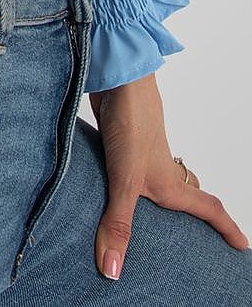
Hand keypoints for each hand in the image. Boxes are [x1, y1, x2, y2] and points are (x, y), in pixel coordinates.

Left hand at [88, 73, 249, 280]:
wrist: (116, 76)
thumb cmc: (131, 122)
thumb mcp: (125, 181)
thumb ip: (119, 224)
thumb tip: (114, 270)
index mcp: (171, 184)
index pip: (207, 209)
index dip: (226, 229)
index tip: (243, 245)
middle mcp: (160, 168)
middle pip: (187, 195)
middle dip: (197, 216)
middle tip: (202, 237)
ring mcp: (140, 153)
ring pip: (161, 179)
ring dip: (162, 196)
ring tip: (154, 217)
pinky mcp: (119, 141)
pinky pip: (130, 167)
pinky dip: (130, 179)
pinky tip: (109, 184)